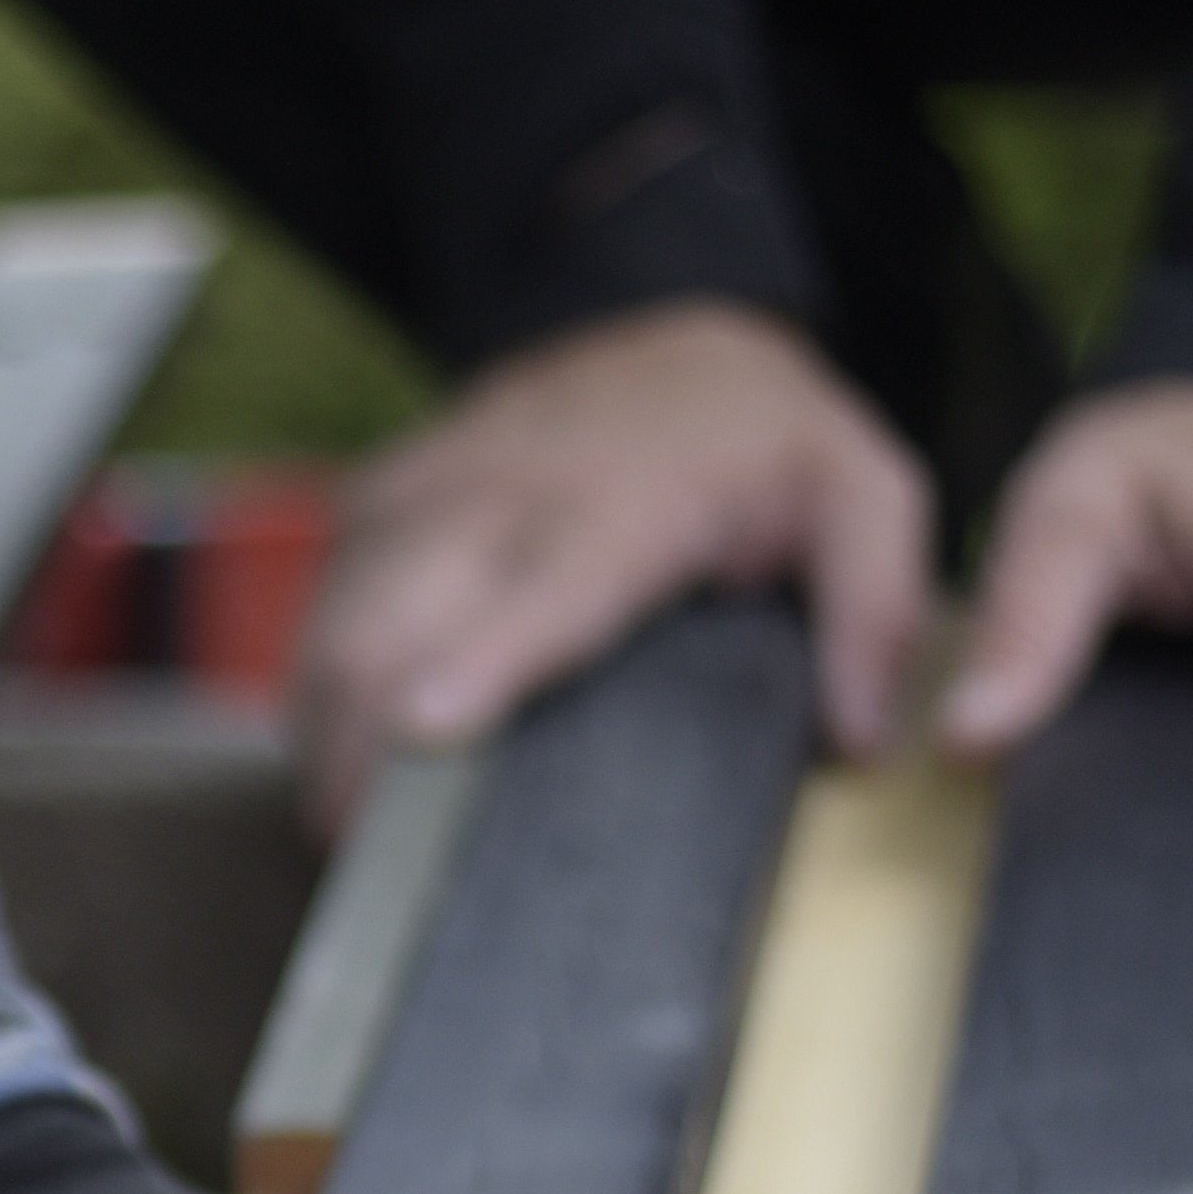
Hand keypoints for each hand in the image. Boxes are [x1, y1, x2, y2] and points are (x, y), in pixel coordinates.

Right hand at [294, 302, 930, 841]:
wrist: (675, 337)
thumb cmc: (766, 440)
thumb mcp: (863, 494)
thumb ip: (873, 609)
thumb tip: (856, 739)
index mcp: (632, 501)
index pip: (549, 585)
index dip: (482, 657)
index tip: (424, 728)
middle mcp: (512, 488)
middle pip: (393, 612)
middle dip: (357, 742)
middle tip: (368, 856)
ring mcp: (433, 484)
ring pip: (336, 609)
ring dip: (324, 724)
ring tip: (345, 825)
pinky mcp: (385, 492)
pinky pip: (324, 590)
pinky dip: (319, 674)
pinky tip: (344, 743)